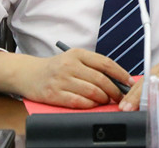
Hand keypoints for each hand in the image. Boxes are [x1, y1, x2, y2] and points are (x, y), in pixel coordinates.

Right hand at [0, 49, 133, 108]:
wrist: (29, 74)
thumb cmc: (56, 68)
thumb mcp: (73, 59)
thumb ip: (92, 66)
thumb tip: (117, 79)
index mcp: (77, 53)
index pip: (105, 63)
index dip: (120, 73)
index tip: (130, 81)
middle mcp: (69, 65)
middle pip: (100, 79)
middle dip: (114, 90)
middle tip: (120, 96)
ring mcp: (61, 79)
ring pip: (91, 91)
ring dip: (103, 99)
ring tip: (107, 101)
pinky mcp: (54, 94)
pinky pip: (79, 102)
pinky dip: (90, 105)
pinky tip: (93, 105)